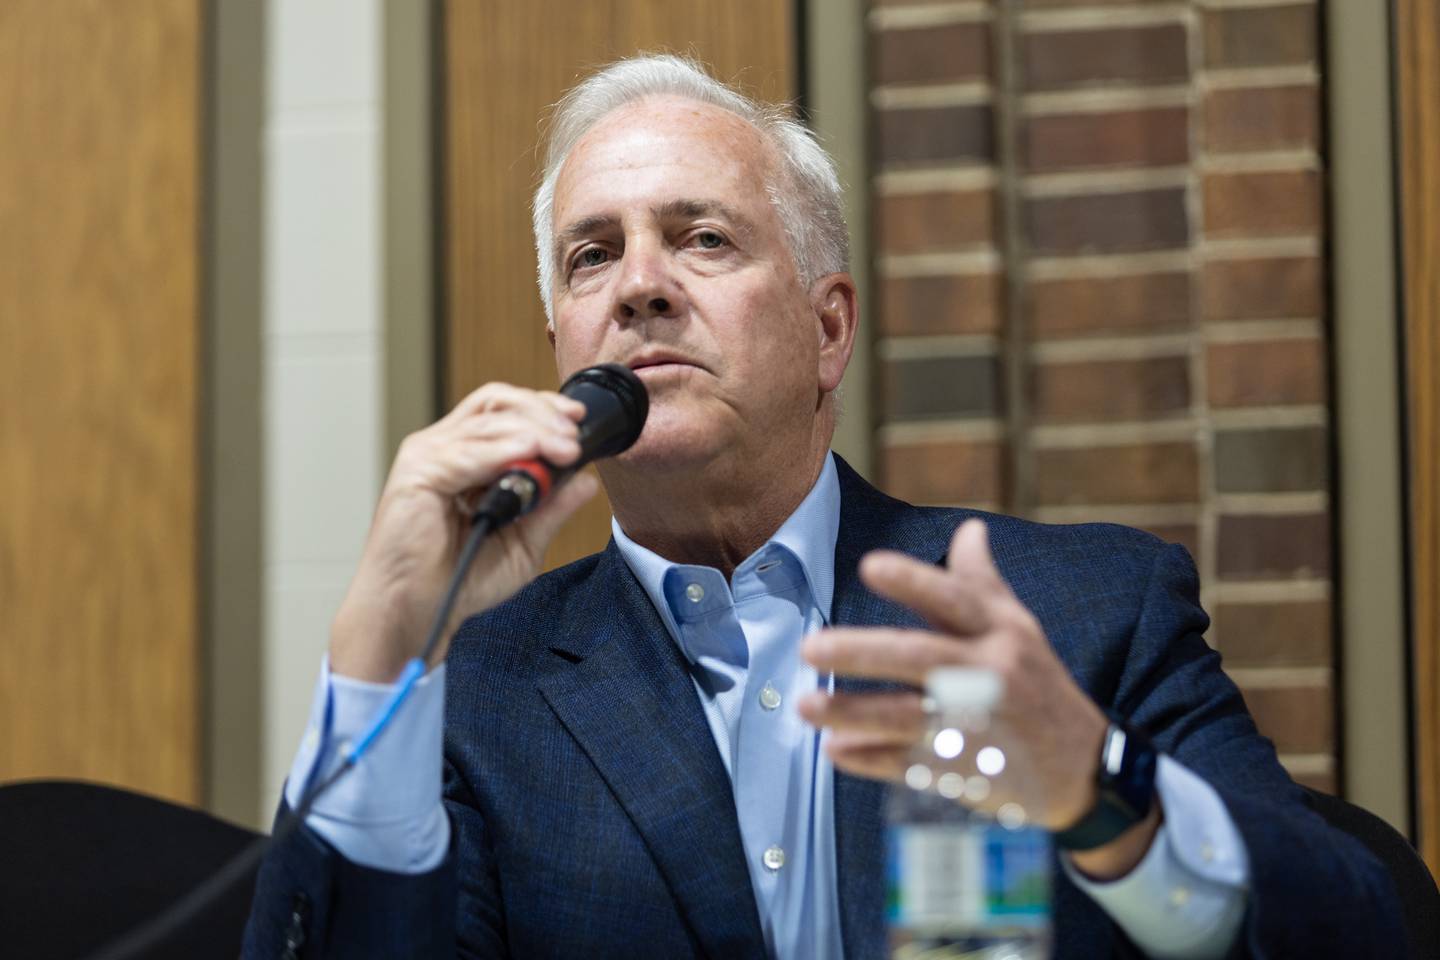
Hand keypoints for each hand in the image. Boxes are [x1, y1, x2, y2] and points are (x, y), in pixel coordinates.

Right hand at [329, 382, 598, 681]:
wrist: (417, 614)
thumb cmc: (458, 581)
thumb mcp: (522, 543)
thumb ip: (551, 509)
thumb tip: (586, 481)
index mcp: (463, 457)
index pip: (503, 409)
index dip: (542, 407)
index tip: (577, 422)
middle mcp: (442, 448)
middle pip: (496, 402)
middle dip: (543, 412)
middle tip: (574, 437)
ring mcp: (426, 457)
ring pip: (488, 422)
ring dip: (535, 432)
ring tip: (565, 451)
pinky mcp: (416, 474)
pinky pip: (468, 452)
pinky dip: (505, 450)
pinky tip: (532, 456)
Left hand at [798, 519, 1109, 831]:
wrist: (1086, 770)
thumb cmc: (1038, 685)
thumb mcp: (1020, 630)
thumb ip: (982, 582)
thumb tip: (968, 528)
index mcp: (1002, 633)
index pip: (955, 599)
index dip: (913, 582)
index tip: (869, 565)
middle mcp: (991, 675)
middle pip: (921, 658)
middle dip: (862, 651)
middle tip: (810, 647)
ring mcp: (978, 727)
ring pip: (907, 716)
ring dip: (854, 712)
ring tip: (805, 705)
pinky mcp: (968, 772)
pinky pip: (912, 765)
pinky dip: (872, 759)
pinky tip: (835, 750)